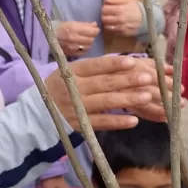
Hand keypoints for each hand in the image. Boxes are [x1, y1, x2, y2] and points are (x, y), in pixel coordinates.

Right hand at [46, 55, 171, 130]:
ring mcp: (76, 108)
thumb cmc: (62, 87)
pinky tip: (134, 120)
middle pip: (104, 84)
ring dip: (127, 99)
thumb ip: (94, 69)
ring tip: (147, 96)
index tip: (133, 62)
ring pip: (105, 102)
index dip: (114, 64)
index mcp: (72, 72)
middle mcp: (74, 89)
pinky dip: (118, 122)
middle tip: (149, 78)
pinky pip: (101, 123)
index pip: (95, 66)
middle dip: (127, 80)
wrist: (38, 112)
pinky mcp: (80, 125)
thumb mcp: (71, 72)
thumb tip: (126, 62)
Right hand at [56, 21, 99, 57]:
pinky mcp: (70, 54)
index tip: (95, 29)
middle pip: (91, 40)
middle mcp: (74, 39)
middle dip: (92, 37)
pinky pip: (83, 53)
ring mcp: (72, 48)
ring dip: (89, 43)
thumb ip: (84, 24)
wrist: (46, 37)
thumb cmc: (59, 27)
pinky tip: (81, 46)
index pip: (92, 31)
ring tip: (85, 40)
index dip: (96, 30)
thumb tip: (95, 25)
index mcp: (73, 28)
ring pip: (88, 47)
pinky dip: (84, 49)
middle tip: (90, 35)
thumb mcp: (71, 23)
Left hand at [102, 0, 142, 37]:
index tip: (106, 8)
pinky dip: (112, 28)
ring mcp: (121, 27)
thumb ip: (115, 0)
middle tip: (107, 14)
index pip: (104, 9)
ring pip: (107, 26)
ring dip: (107, 23)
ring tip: (111, 19)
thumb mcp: (127, 0)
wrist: (147, 18)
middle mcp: (119, 19)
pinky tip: (116, 24)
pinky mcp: (123, 33)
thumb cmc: (136, 8)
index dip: (104, 8)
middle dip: (104, 16)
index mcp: (119, 9)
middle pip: (104, 19)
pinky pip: (113, 32)